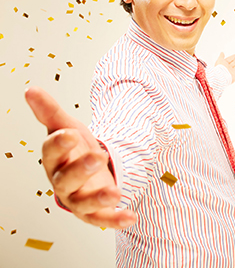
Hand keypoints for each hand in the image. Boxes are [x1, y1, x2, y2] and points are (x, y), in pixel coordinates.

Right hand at [25, 86, 136, 228]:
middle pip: (66, 180)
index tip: (71, 133)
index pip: (51, 152)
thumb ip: (50, 111)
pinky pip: (103, 219)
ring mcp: (78, 199)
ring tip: (114, 193)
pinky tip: (131, 216)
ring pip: (83, 203)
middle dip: (80, 169)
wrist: (89, 170)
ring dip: (97, 199)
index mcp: (54, 160)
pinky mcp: (94, 212)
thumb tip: (30, 89)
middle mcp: (63, 181)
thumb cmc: (74, 149)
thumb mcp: (66, 126)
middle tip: (97, 157)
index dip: (59, 143)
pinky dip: (116, 219)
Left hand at [215, 52, 234, 82]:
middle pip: (234, 63)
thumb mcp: (220, 60)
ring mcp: (231, 72)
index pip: (230, 59)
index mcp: (224, 64)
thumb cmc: (220, 68)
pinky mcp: (234, 76)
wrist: (221, 76)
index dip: (233, 57)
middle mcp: (228, 68)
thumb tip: (222, 52)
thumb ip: (221, 56)